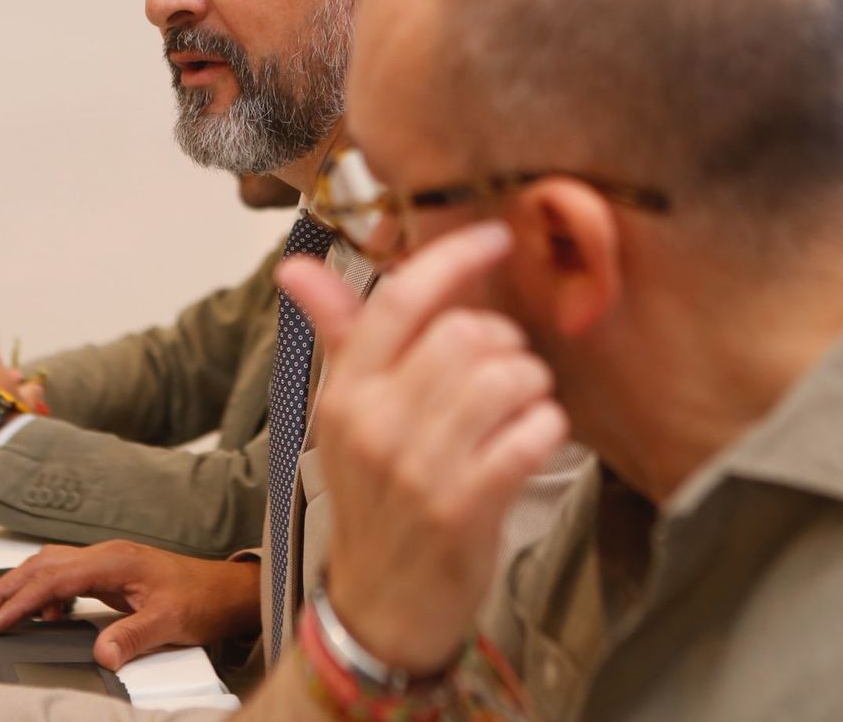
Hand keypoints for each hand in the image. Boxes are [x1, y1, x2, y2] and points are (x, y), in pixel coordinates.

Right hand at [0, 541, 261, 669]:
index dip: (19, 601)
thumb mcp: (169, 622)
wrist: (226, 590)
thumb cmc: (202, 598)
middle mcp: (106, 555)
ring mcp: (107, 561)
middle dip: (6, 589)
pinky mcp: (111, 573)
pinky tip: (44, 616)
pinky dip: (45, 594)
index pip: (53, 577)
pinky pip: (66, 577)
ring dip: (21, 588)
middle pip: (42, 565)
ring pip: (51, 567)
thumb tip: (100, 655)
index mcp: (114, 561)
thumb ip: (131, 636)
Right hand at [278, 222, 567, 676]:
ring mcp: (419, 468)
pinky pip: (531, 434)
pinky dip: (547, 426)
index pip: (400, 297)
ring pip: (505, 377)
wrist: (380, 605)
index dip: (455, 256)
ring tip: (521, 404)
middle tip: (505, 365)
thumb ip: (337, 334)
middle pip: (465, 333)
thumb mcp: (345, 416)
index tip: (494, 237)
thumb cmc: (376, 501)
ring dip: (530, 384)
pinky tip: (535, 436)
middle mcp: (375, 423)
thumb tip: (295, 267)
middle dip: (504, 341)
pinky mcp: (465, 507)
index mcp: (345, 391)